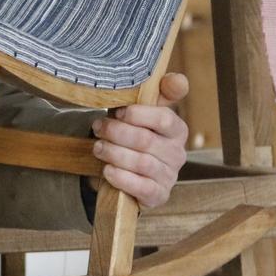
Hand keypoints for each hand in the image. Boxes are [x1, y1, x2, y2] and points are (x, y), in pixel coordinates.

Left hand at [91, 72, 189, 209]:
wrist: (122, 170)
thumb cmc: (131, 135)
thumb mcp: (139, 112)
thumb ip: (157, 94)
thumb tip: (178, 80)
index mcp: (177, 129)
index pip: (165, 118)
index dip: (138, 114)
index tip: (118, 111)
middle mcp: (178, 153)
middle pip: (147, 140)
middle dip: (117, 132)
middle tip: (97, 127)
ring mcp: (169, 176)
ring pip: (142, 163)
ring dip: (114, 153)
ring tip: (97, 147)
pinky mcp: (158, 196)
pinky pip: (142, 188)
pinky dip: (121, 178)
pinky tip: (107, 170)